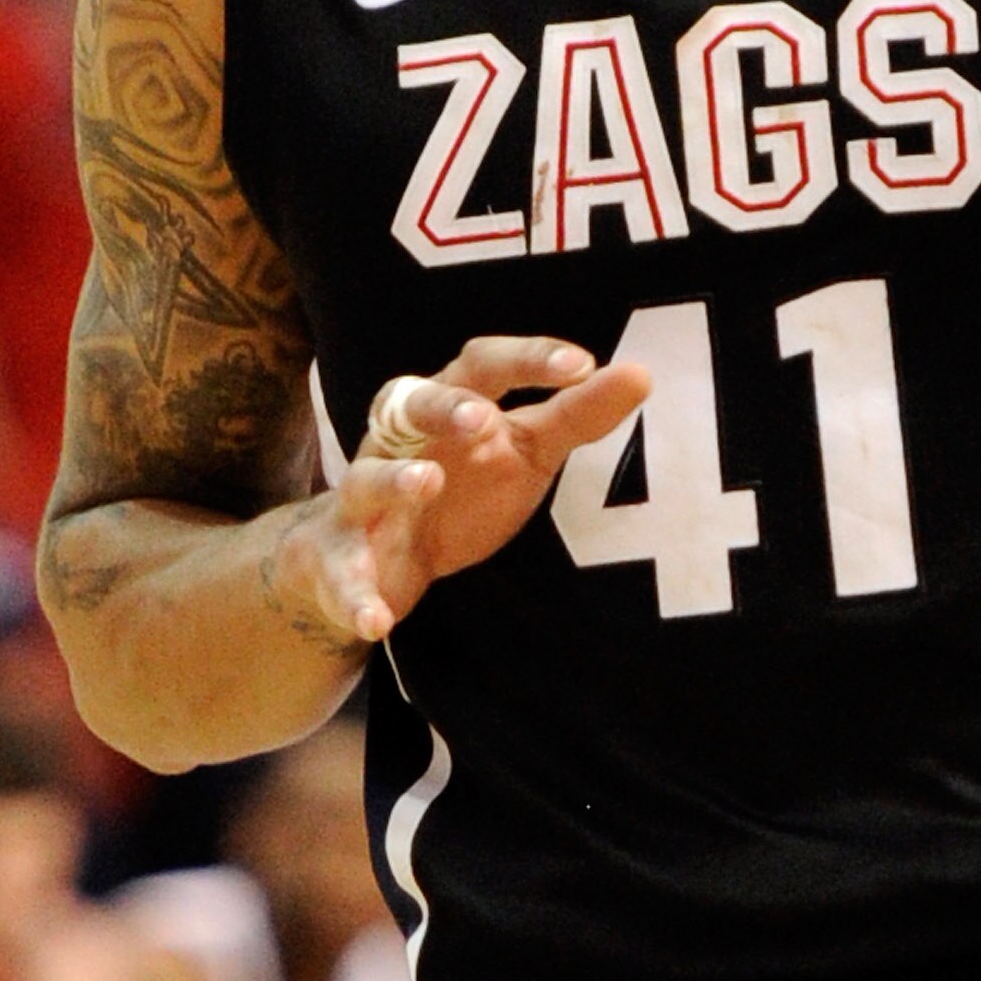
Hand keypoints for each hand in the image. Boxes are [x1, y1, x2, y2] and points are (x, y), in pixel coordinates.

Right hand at [278, 336, 650, 644]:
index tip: (582, 364)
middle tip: (483, 419)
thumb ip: (576, 415)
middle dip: (443, 407)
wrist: (373, 555)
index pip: (484, 366)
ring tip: (426, 485)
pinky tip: (379, 621)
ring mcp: (362, 496)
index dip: (528, 360)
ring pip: (366, 477)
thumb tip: (641, 374)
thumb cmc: (459, 485)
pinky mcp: (339, 554)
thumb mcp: (524, 450)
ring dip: (394, 480)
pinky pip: (344, 573)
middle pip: (411, 403)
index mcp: (448, 404)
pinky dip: (358, 597)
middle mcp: (398, 439)